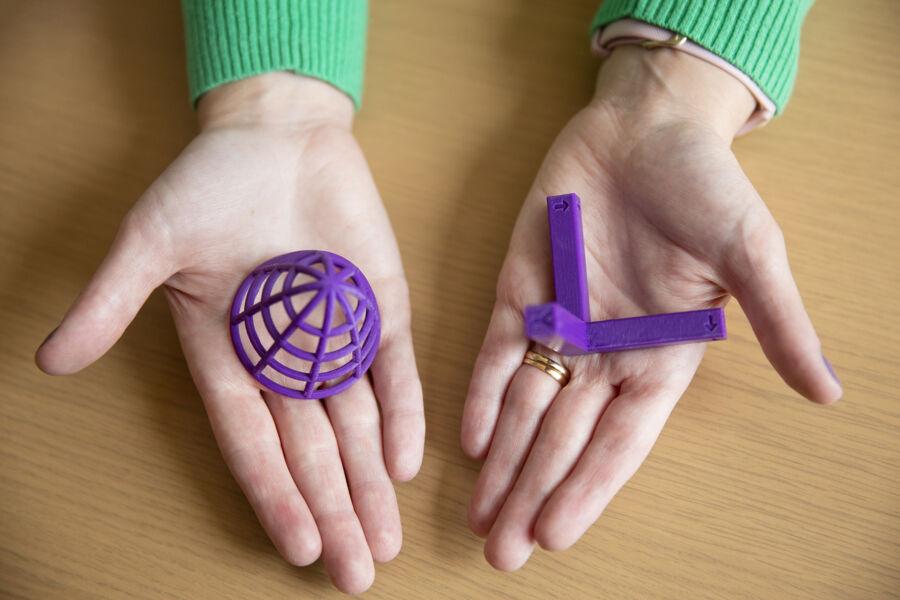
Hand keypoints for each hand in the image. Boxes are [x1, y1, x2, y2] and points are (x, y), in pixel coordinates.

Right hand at [35, 73, 423, 593]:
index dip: (275, 494)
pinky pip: (395, 370)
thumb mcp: (151, 241)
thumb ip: (111, 301)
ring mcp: (338, 337)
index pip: (254, 442)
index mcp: (230, 356)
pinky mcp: (379, 308)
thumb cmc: (209, 183)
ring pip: (359, 423)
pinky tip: (408, 461)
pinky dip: (405, 412)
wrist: (277, 133)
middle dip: (336, 510)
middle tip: (356, 572)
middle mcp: (286, 359)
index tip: (299, 547)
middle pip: (314, 450)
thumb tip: (49, 360)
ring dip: (373, 481)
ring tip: (384, 540)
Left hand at [461, 46, 841, 570]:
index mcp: (659, 358)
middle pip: (564, 441)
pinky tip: (470, 439)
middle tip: (500, 552)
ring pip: (525, 409)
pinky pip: (499, 354)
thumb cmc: (705, 187)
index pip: (619, 442)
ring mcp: (559, 326)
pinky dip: (482, 395)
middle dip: (532, 494)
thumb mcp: (752, 254)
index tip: (554, 535)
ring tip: (478, 517)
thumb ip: (779, 322)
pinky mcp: (522, 291)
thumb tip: (828, 391)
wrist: (647, 127)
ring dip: (502, 462)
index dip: (587, 489)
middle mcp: (605, 354)